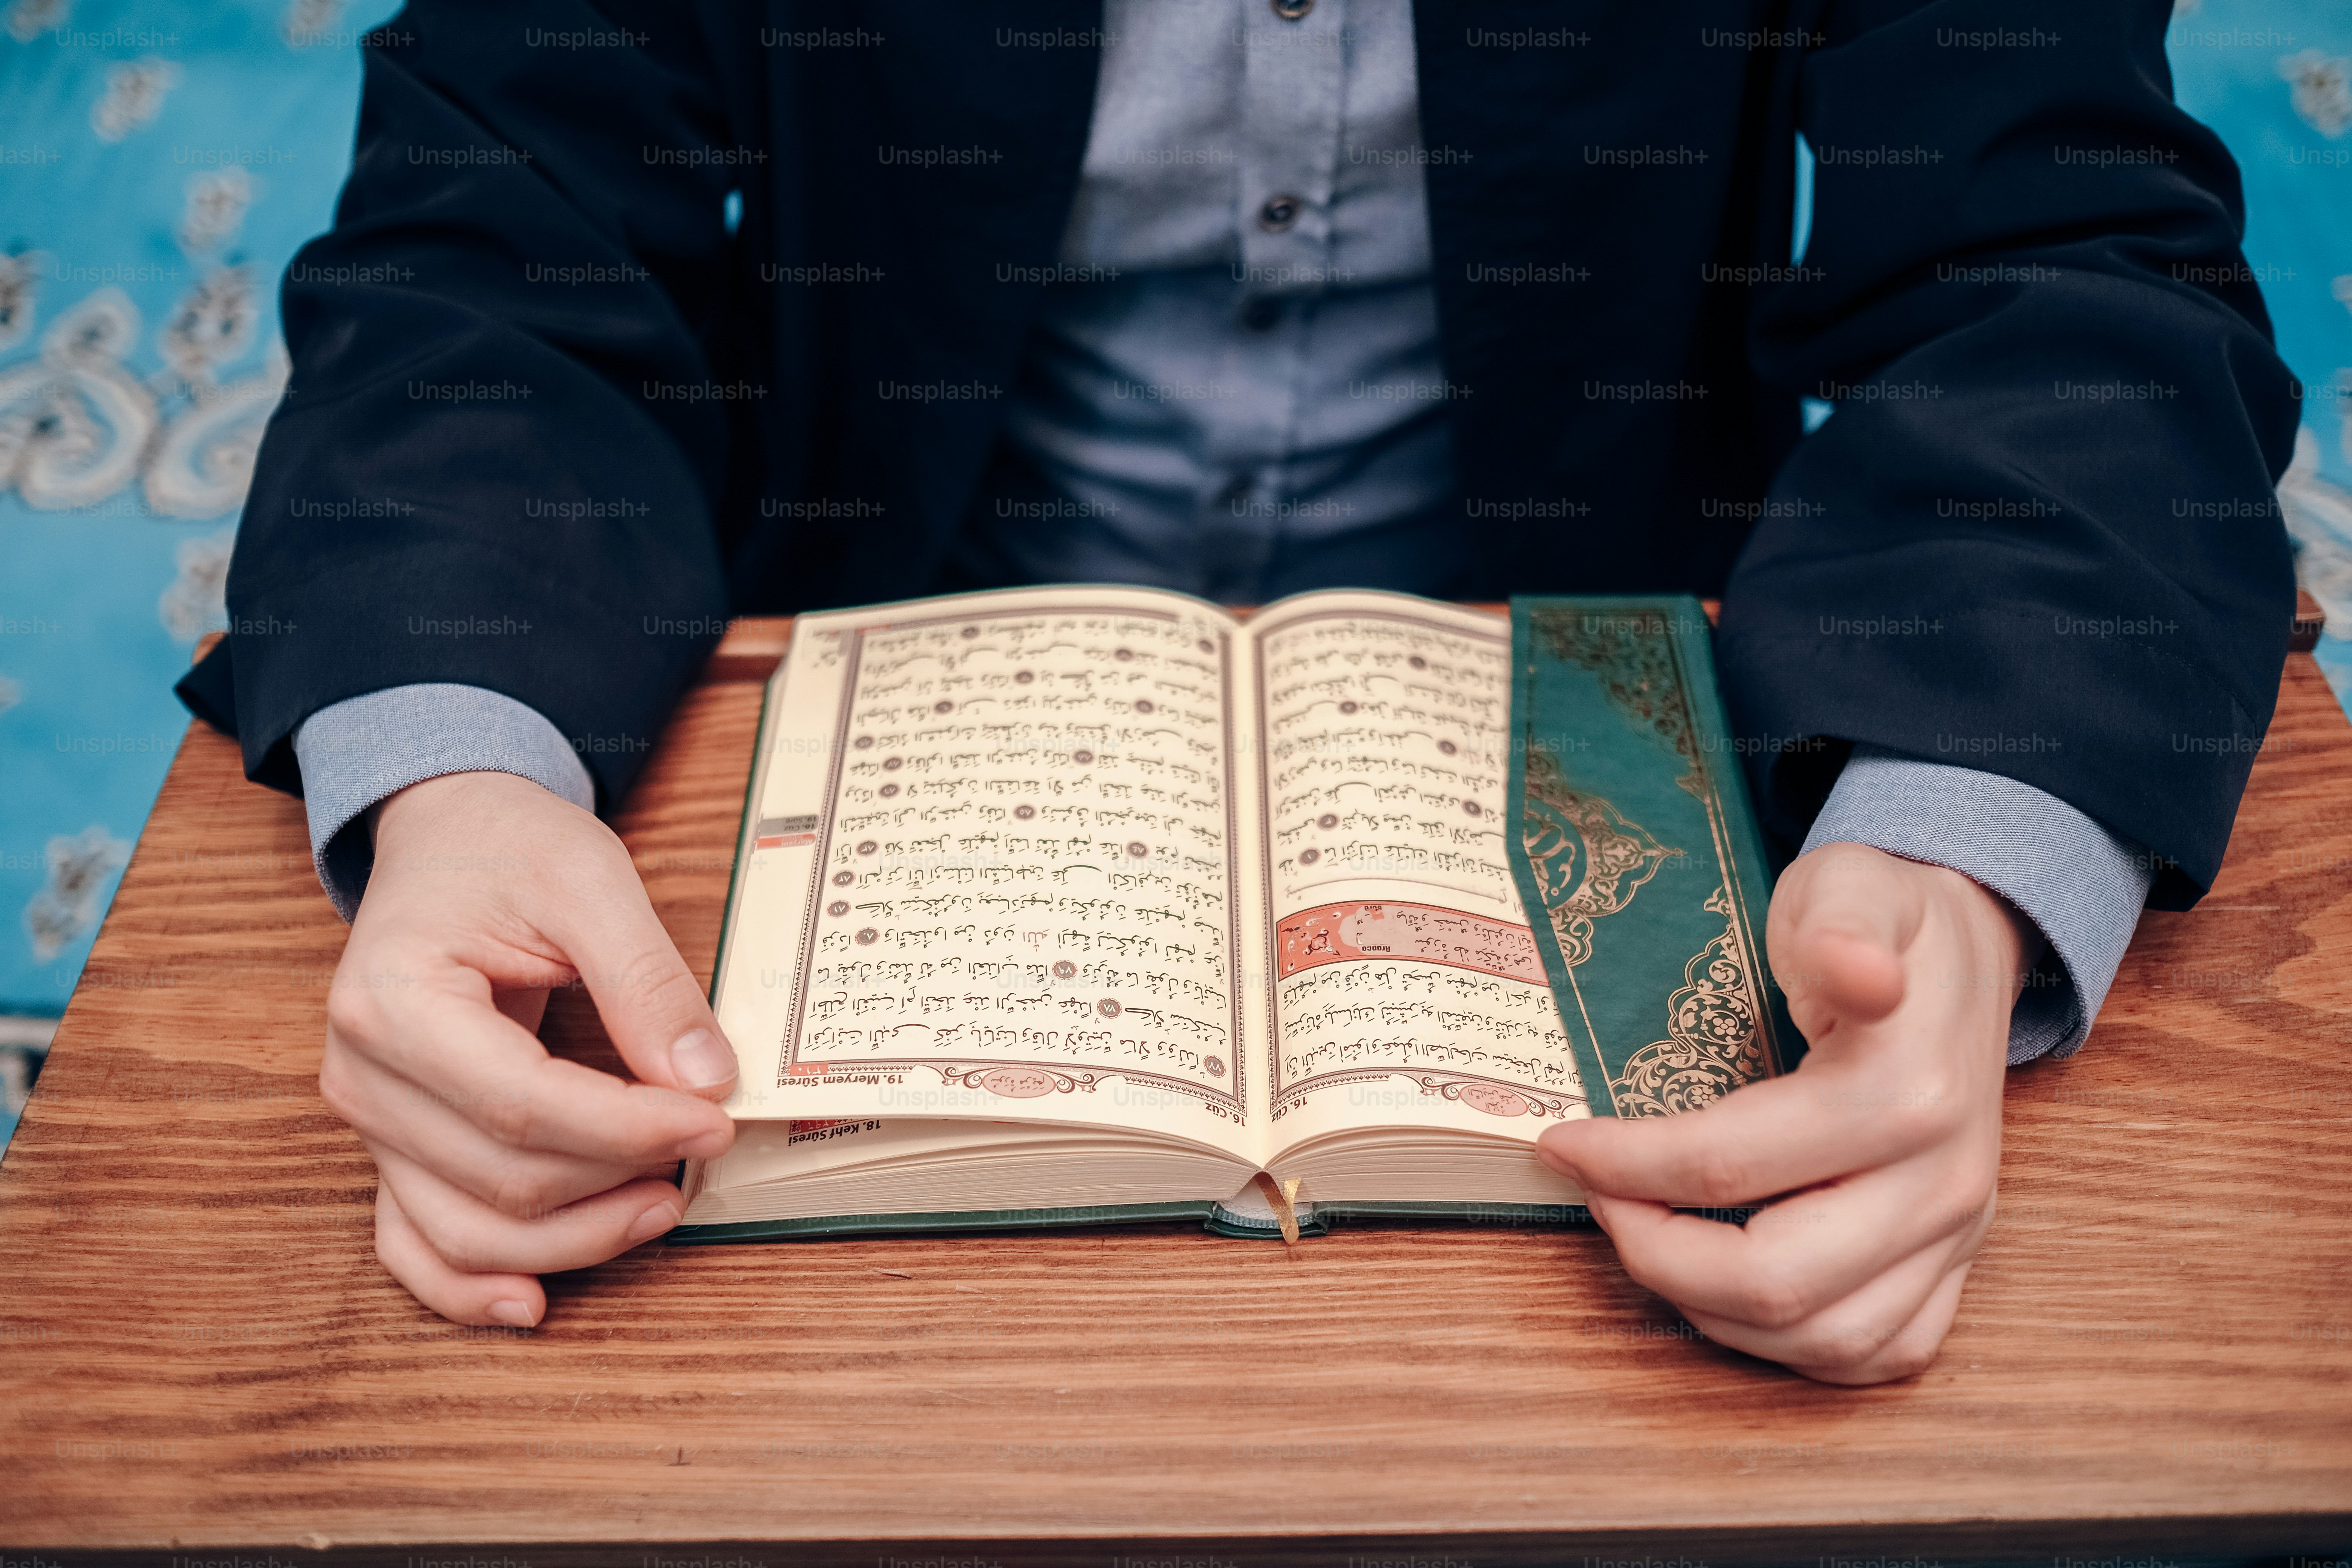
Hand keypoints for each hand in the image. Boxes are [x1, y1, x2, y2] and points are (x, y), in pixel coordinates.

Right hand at [318, 771, 738, 1326]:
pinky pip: (414, 1242)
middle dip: (616, 1179)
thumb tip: (706, 1079)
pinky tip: (535, 1302)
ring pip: (467, 1229)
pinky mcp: (391, 1143)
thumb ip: (646, 982)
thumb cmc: (507, 847)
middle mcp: (363, 1073)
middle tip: (706, 1145)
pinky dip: (469, 1286)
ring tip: (661, 1208)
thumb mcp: (590, 880)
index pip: (525, 1107)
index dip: (630, 1130)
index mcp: (395, 1001)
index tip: (713, 1119)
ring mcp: (370, 1119)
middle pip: (502, 1177)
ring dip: (572, 1241)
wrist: (445, 834)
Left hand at [1537, 841, 2032, 1383]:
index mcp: (1906, 1092)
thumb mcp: (1851, 883)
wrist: (1965, 950)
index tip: (1559, 1142)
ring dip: (1710, 1307)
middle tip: (1598, 1198)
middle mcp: (1942, 1181)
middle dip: (1657, 1254)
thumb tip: (1857, 970)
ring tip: (1648, 1240)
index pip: (1730, 1164)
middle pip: (1775, 1279)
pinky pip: (1878, 1353)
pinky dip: (1789, 1344)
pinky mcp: (1959, 1263)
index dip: (1625, 1164)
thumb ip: (1841, 920)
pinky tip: (1725, 1291)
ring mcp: (1958, 1234)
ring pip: (1824, 1338)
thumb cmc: (1887, 919)